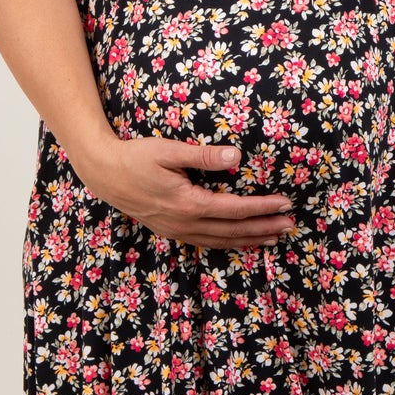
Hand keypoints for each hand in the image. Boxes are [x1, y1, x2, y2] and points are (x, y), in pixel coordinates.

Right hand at [79, 137, 298, 250]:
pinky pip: (207, 242)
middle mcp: (185, 223)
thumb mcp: (169, 151)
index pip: (235, 209)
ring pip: (221, 241)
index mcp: (188, 203)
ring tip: (274, 238)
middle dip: (264, 228)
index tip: (285, 203)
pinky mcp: (172, 231)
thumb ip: (204, 155)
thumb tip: (236, 156)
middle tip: (290, 224)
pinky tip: (241, 241)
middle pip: (233, 230)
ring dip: (250, 240)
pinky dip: (228, 243)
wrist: (104, 174)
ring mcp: (177, 231)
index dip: (262, 208)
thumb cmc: (135, 157)